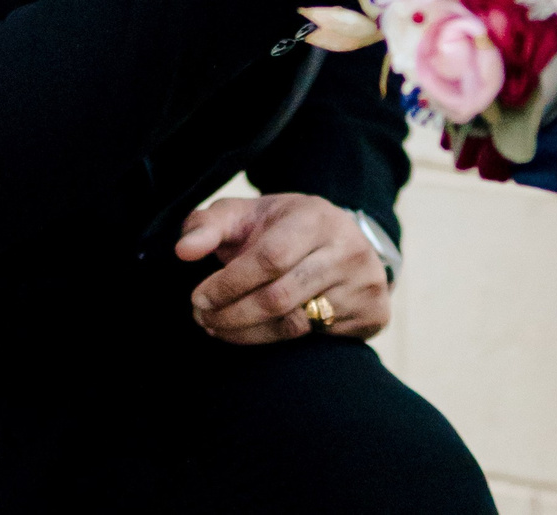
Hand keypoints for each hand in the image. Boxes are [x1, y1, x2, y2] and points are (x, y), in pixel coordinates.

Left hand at [175, 194, 391, 345]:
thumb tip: (183, 250)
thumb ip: (207, 226)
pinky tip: (254, 333)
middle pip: (280, 296)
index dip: (229, 284)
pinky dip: (276, 342)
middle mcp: (347, 248)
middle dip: (232, 314)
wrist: (339, 238)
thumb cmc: (279, 227)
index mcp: (315, 217)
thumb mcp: (244, 215)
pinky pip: (317, 340)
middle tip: (203, 319)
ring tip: (219, 327)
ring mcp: (364, 282)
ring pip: (297, 324)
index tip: (198, 298)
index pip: (269, 258)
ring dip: (248, 333)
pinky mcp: (373, 311)